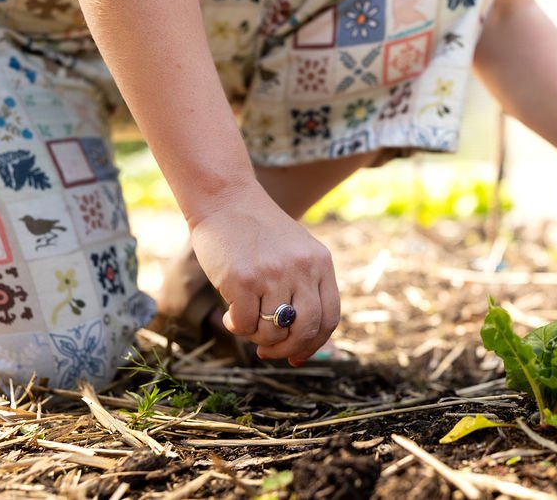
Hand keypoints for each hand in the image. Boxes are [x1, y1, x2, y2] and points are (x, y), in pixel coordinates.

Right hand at [188, 183, 338, 365]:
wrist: (226, 200)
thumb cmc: (258, 231)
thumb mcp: (295, 251)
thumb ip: (304, 285)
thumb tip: (301, 339)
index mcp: (320, 263)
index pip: (330, 317)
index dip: (315, 344)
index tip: (297, 356)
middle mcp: (302, 269)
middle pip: (306, 329)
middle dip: (287, 349)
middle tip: (269, 352)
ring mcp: (273, 275)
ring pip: (273, 331)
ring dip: (258, 337)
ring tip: (246, 324)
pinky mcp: (242, 280)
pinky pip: (245, 324)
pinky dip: (237, 327)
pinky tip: (230, 314)